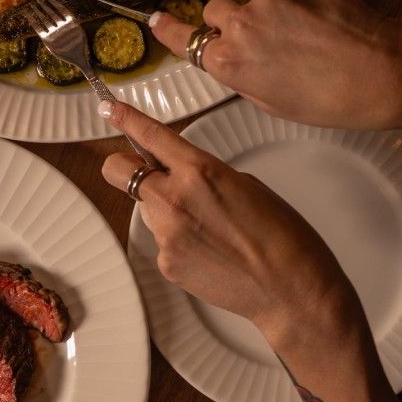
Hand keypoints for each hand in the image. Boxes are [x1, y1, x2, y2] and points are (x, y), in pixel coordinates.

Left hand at [99, 99, 365, 350]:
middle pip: (119, 172)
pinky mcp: (166, 263)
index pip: (150, 136)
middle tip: (155, 177)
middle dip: (130, 169)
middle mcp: (174, 199)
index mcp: (200, 171)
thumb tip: (184, 177)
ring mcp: (166, 234)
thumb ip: (206, 174)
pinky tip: (211, 251)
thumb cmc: (284, 237)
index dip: (125, 118)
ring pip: (146, 208)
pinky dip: (180, 241)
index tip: (110, 110)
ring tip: (209, 228)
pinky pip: (162, 240)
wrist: (291, 291)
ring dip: (166, 209)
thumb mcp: (247, 185)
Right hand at [150, 0, 401, 129]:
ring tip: (307, 36)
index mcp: (227, 63)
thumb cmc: (328, 100)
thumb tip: (231, 58)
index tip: (156, 19)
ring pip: (254, 0)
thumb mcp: (271, 101)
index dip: (169, 28)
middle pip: (215, 11)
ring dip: (270, 13)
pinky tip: (321, 23)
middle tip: (262, 39)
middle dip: (230, 22)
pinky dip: (296, 3)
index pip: (182, 38)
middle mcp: (238, 26)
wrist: (381, 71)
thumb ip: (241, 75)